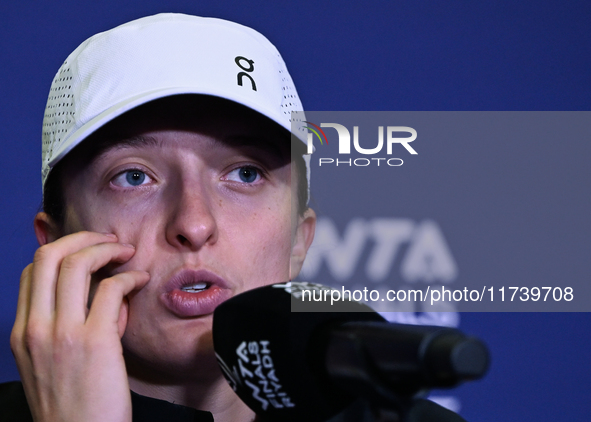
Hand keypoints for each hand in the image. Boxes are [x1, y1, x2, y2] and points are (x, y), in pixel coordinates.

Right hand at [10, 231, 149, 421]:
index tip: (89, 251)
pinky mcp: (95, 341)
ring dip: (107, 248)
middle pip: (49, 256)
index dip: (63, 251)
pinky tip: (141, 280)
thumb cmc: (77, 406)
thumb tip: (108, 293)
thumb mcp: (57, 364)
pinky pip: (112, 288)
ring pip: (77, 263)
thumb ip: (75, 325)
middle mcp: (35, 328)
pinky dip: (130, 276)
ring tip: (127, 252)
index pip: (32, 272)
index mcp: (23, 333)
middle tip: (110, 240)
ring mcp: (62, 333)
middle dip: (83, 237)